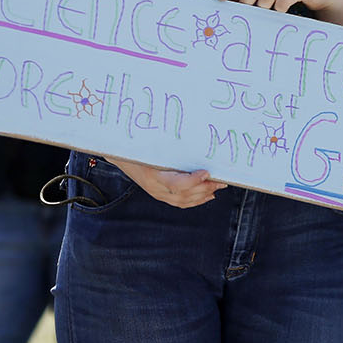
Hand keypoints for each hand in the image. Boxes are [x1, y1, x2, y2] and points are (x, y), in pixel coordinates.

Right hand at [108, 157, 225, 207]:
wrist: (120, 156)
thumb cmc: (137, 148)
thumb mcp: (150, 146)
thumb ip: (169, 149)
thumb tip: (194, 140)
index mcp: (152, 176)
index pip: (176, 184)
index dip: (193, 181)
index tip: (206, 172)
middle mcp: (155, 189)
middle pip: (184, 194)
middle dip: (205, 187)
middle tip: (221, 180)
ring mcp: (158, 194)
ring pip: (184, 200)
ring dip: (204, 194)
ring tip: (218, 186)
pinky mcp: (160, 196)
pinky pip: (181, 203)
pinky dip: (196, 200)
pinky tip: (208, 195)